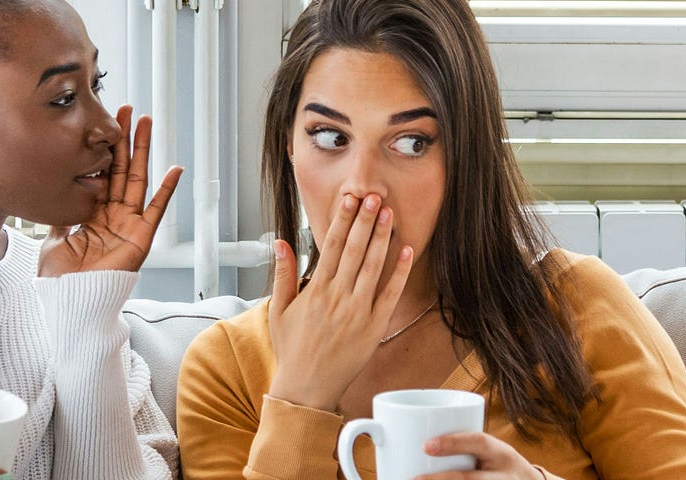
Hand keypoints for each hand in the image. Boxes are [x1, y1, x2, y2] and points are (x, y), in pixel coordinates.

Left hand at [39, 104, 183, 277]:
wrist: (69, 300)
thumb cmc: (59, 278)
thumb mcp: (52, 239)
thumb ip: (59, 216)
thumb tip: (54, 197)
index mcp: (92, 215)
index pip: (101, 175)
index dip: (103, 150)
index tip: (103, 125)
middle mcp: (112, 216)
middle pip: (121, 169)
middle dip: (124, 139)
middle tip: (126, 110)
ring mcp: (128, 224)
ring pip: (137, 179)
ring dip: (142, 150)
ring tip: (146, 122)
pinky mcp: (140, 237)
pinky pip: (156, 209)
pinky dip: (167, 189)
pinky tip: (175, 168)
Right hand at [266, 193, 414, 410]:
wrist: (307, 388)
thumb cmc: (292, 349)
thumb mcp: (279, 311)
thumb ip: (283, 275)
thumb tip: (280, 242)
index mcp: (315, 291)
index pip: (330, 247)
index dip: (341, 221)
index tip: (349, 199)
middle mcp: (337, 298)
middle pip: (354, 251)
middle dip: (364, 221)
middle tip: (374, 196)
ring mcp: (357, 312)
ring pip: (372, 267)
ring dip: (382, 239)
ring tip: (388, 214)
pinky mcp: (373, 327)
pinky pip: (390, 295)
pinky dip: (399, 273)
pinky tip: (406, 251)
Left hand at [414, 432, 544, 479]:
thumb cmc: (500, 467)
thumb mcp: (493, 454)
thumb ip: (465, 451)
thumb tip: (418, 448)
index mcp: (502, 455)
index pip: (479, 442)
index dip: (453, 443)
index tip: (426, 446)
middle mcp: (504, 477)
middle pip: (471, 479)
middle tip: (414, 479)